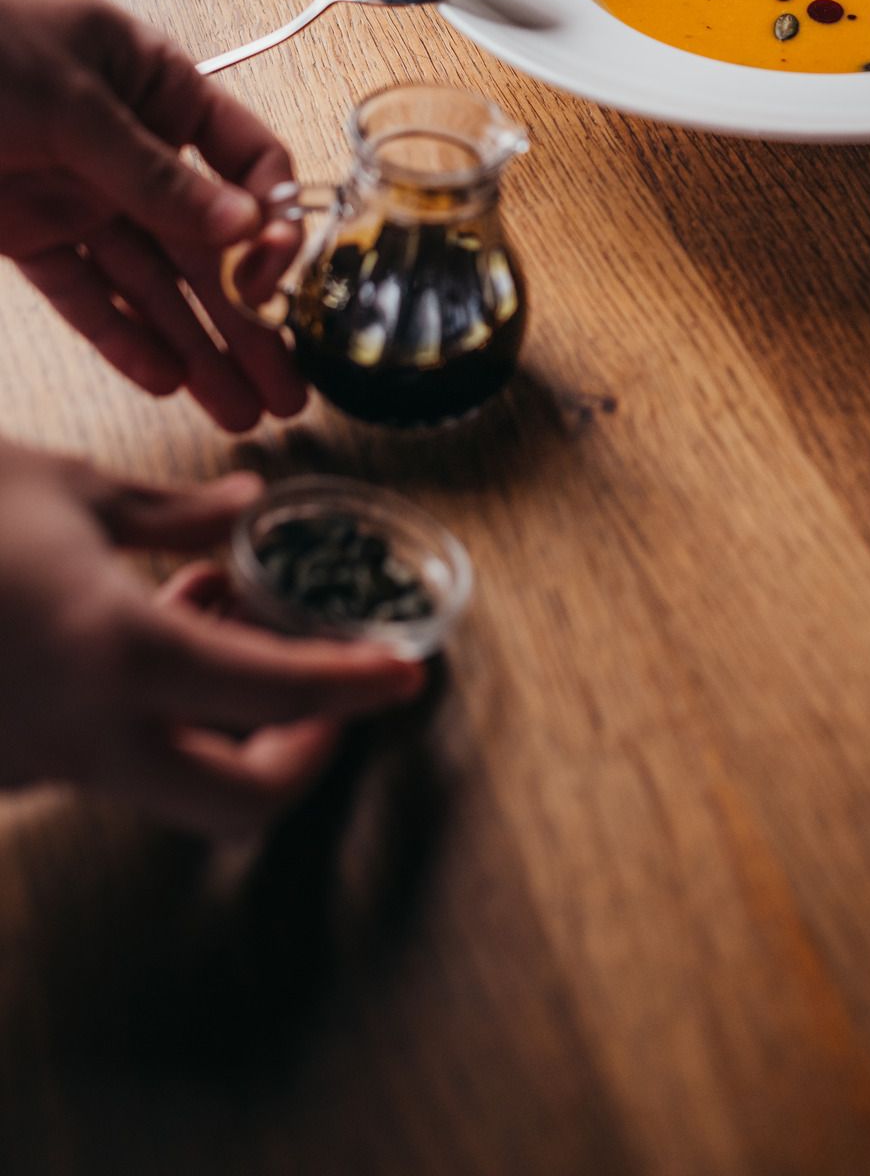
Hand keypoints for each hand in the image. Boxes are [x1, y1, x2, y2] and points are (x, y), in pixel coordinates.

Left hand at [0, 0, 304, 429]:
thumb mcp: (73, 97)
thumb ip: (154, 173)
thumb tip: (244, 226)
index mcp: (161, 91)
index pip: (249, 165)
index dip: (267, 225)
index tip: (262, 278)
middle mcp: (131, 150)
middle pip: (207, 246)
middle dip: (247, 322)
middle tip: (286, 391)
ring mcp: (78, 194)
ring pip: (150, 283)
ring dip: (195, 347)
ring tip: (238, 413)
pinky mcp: (24, 231)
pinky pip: (82, 291)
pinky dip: (119, 336)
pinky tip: (164, 380)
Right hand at [0, 443, 423, 835]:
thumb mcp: (68, 491)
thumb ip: (174, 513)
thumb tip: (246, 504)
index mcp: (121, 653)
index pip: (278, 693)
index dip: (356, 683)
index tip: (406, 674)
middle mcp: (86, 736)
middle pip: (237, 800)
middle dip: (302, 755)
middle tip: (328, 693)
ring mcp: (36, 767)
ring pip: (168, 778)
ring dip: (219, 719)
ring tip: (215, 602)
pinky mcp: (3, 768)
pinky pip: (104, 757)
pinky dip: (147, 710)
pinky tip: (134, 622)